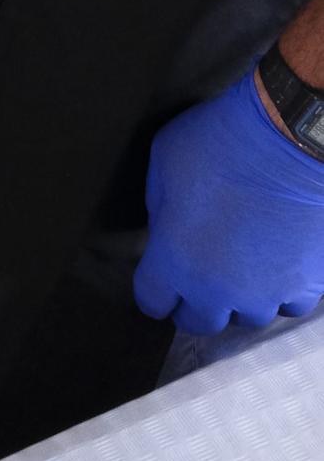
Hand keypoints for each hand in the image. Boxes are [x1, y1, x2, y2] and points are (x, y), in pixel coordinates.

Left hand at [134, 68, 323, 334]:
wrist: (286, 138)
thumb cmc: (219, 142)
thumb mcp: (164, 163)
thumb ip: (159, 207)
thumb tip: (166, 227)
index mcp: (175, 261)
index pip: (152, 301)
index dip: (153, 291)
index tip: (158, 280)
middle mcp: (219, 289)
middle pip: (198, 322)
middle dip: (192, 303)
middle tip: (197, 276)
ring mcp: (267, 292)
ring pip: (247, 317)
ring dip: (240, 298)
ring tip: (240, 266)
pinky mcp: (307, 283)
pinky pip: (290, 305)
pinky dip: (282, 291)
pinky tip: (277, 265)